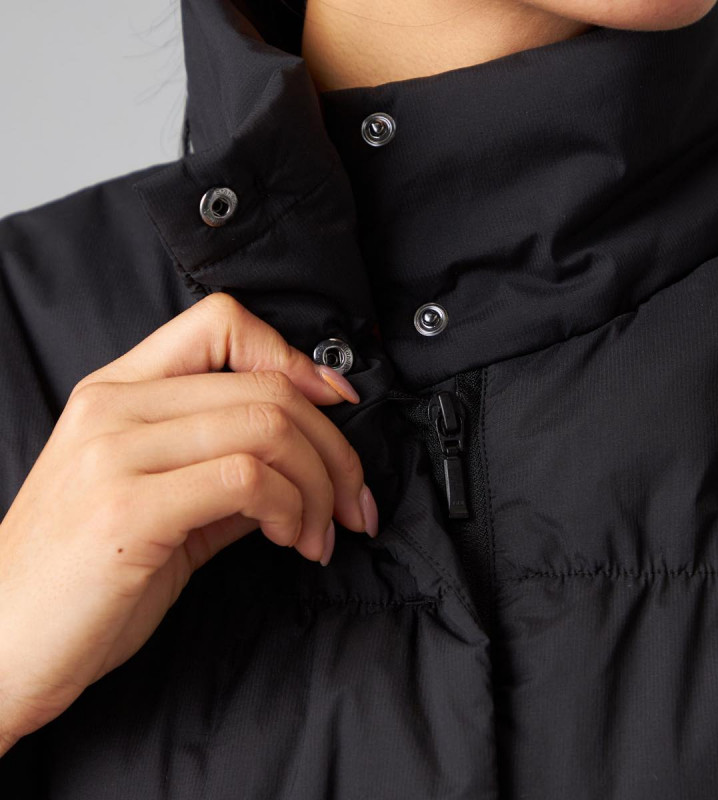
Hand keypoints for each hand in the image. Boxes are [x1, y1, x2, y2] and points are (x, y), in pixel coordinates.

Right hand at [0, 292, 377, 752]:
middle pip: (267, 388)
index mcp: (118, 390)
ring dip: (320, 485)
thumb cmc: (84, 577)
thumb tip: (307, 460)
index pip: (222, 323)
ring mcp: (115, 453)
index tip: (338, 406)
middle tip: (352, 501)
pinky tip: (293, 541)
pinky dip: (292, 509)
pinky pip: (246, 478)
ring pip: (267, 428)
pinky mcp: (127, 508)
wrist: (1, 649)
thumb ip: (226, 469)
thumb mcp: (161, 504)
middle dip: (335, 448)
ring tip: (320, 534)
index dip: (296, 358)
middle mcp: (115, 406)